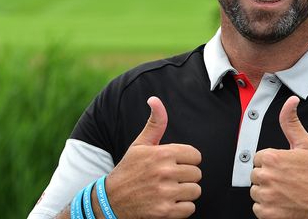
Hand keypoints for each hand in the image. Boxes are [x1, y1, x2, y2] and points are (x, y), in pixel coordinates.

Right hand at [101, 96, 201, 217]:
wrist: (110, 200)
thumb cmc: (128, 170)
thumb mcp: (140, 144)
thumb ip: (155, 123)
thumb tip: (155, 100)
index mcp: (162, 153)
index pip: (196, 155)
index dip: (187, 160)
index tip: (176, 164)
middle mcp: (165, 172)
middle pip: (197, 174)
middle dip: (186, 176)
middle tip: (170, 178)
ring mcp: (165, 193)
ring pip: (195, 191)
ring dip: (185, 192)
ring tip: (170, 190)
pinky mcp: (165, 211)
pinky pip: (190, 208)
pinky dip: (182, 208)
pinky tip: (169, 202)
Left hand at [250, 96, 307, 218]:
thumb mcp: (306, 144)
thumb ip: (291, 122)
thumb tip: (291, 101)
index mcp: (272, 158)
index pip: (258, 158)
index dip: (271, 162)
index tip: (284, 167)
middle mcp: (267, 177)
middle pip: (255, 175)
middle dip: (267, 177)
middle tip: (286, 180)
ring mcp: (266, 196)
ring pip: (255, 192)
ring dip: (267, 192)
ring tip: (285, 191)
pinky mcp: (267, 213)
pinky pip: (258, 208)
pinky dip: (268, 208)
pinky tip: (282, 203)